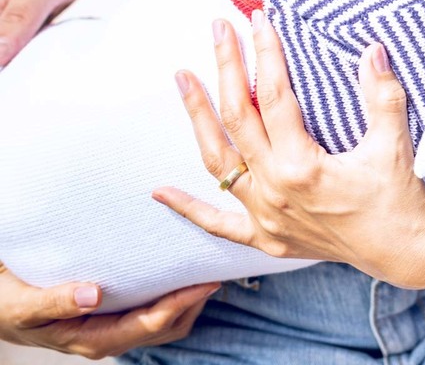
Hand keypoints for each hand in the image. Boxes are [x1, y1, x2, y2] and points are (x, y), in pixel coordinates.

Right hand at [0, 263, 216, 359]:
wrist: (0, 307)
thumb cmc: (9, 304)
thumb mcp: (24, 303)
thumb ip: (55, 301)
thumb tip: (93, 295)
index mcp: (92, 339)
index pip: (148, 325)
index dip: (181, 305)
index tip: (206, 282)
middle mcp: (108, 338)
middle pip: (167, 327)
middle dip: (194, 303)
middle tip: (217, 270)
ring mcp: (113, 329)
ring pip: (165, 322)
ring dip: (188, 300)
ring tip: (206, 269)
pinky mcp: (114, 317)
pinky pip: (152, 310)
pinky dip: (172, 295)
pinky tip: (180, 272)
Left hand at [154, 14, 424, 288]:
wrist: (408, 253)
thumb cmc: (402, 198)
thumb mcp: (394, 144)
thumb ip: (382, 95)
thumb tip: (373, 49)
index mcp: (302, 166)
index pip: (274, 97)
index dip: (266, 54)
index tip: (260, 20)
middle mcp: (274, 191)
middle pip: (238, 119)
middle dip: (227, 68)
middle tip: (219, 29)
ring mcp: (266, 217)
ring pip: (218, 162)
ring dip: (198, 118)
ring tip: (184, 78)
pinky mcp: (267, 239)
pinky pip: (220, 224)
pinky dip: (189, 209)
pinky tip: (160, 191)